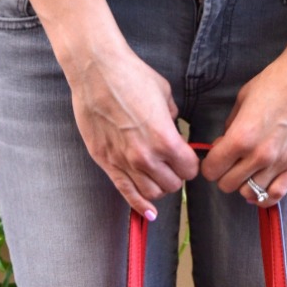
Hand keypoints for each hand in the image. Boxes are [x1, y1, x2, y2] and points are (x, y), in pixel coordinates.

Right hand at [63, 45, 199, 218]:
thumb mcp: (165, 96)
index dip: (191, 163)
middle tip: (172, 166)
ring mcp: (123, 162)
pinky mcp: (106, 163)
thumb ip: (171, 120)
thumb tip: (172, 129)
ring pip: (151, 193)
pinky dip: (139, 206)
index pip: (189, 169)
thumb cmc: (131, 77)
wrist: (96, 73)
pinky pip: (126, 192)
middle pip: (171, 185)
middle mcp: (145, 157)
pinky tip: (148, 213)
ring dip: (159, 188)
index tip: (187, 157)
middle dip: (175, 176)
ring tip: (158, 178)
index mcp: (165, 140)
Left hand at [200, 28, 286, 206]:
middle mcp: (259, 155)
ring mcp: (281, 162)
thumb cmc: (278, 81)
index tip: (216, 156)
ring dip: (244, 184)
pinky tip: (260, 186)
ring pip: (249, 193)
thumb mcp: (243, 99)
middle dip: (224, 174)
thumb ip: (231, 126)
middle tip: (232, 161)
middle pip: (227, 185)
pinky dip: (264, 196)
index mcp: (241, 137)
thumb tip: (224, 143)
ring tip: (248, 170)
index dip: (210, 164)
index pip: (211, 170)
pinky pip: (276, 195)